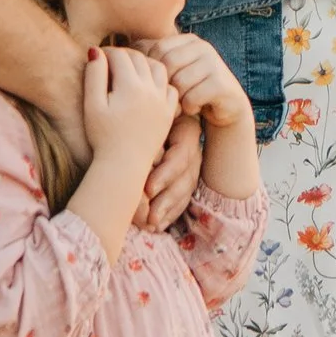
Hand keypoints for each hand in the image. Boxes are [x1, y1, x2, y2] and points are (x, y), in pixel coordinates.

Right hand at [83, 42, 178, 170]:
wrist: (123, 165)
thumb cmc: (102, 136)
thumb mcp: (92, 105)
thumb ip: (94, 75)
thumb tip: (96, 51)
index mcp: (130, 86)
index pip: (120, 55)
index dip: (106, 52)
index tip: (96, 57)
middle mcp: (150, 89)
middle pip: (139, 58)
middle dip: (123, 54)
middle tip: (110, 60)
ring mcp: (162, 101)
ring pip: (158, 68)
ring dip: (144, 62)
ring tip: (129, 69)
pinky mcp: (169, 112)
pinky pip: (170, 87)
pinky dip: (160, 80)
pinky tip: (147, 86)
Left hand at [142, 111, 205, 228]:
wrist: (155, 111)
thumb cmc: (145, 110)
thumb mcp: (156, 117)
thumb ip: (149, 132)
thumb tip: (142, 155)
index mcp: (186, 129)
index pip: (182, 155)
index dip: (165, 174)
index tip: (147, 189)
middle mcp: (193, 149)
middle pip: (186, 177)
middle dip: (166, 199)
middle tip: (148, 216)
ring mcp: (193, 166)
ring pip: (186, 191)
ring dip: (168, 210)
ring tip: (150, 225)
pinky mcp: (187, 179)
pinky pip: (184, 199)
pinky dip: (171, 213)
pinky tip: (158, 226)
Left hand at [149, 29, 248, 132]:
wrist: (225, 108)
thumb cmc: (190, 89)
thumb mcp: (172, 71)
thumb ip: (153, 58)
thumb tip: (125, 48)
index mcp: (188, 40)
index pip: (157, 49)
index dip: (153, 70)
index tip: (158, 86)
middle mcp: (202, 47)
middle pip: (168, 64)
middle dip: (166, 85)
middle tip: (170, 97)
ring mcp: (214, 63)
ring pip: (180, 82)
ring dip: (177, 99)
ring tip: (182, 102)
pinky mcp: (221, 83)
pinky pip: (192, 97)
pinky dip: (189, 107)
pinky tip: (194, 108)